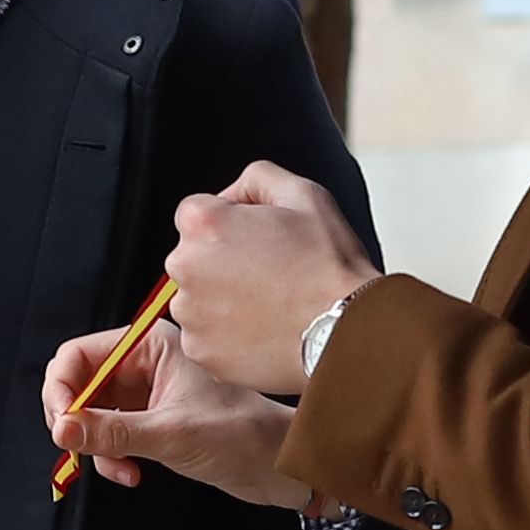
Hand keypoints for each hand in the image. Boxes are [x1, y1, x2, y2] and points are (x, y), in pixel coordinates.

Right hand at [40, 314, 309, 509]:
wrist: (281, 465)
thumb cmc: (242, 435)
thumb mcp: (171, 434)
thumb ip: (113, 433)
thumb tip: (62, 431)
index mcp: (151, 345)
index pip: (79, 354)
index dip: (61, 389)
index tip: (61, 425)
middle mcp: (145, 363)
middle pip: (80, 384)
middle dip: (75, 421)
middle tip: (78, 450)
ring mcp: (147, 392)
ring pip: (92, 414)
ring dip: (95, 445)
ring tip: (117, 468)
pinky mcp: (153, 419)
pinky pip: (112, 433)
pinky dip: (112, 455)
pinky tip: (130, 473)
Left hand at [161, 164, 376, 399]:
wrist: (345, 332)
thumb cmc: (328, 264)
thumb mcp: (303, 194)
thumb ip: (257, 178)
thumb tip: (232, 195)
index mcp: (203, 223)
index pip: (198, 213)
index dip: (233, 222)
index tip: (262, 239)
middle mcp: (184, 267)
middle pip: (194, 256)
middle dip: (223, 260)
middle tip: (270, 272)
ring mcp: (189, 314)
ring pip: (199, 298)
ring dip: (224, 298)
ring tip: (270, 304)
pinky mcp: (200, 351)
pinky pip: (207, 336)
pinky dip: (228, 334)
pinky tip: (263, 329)